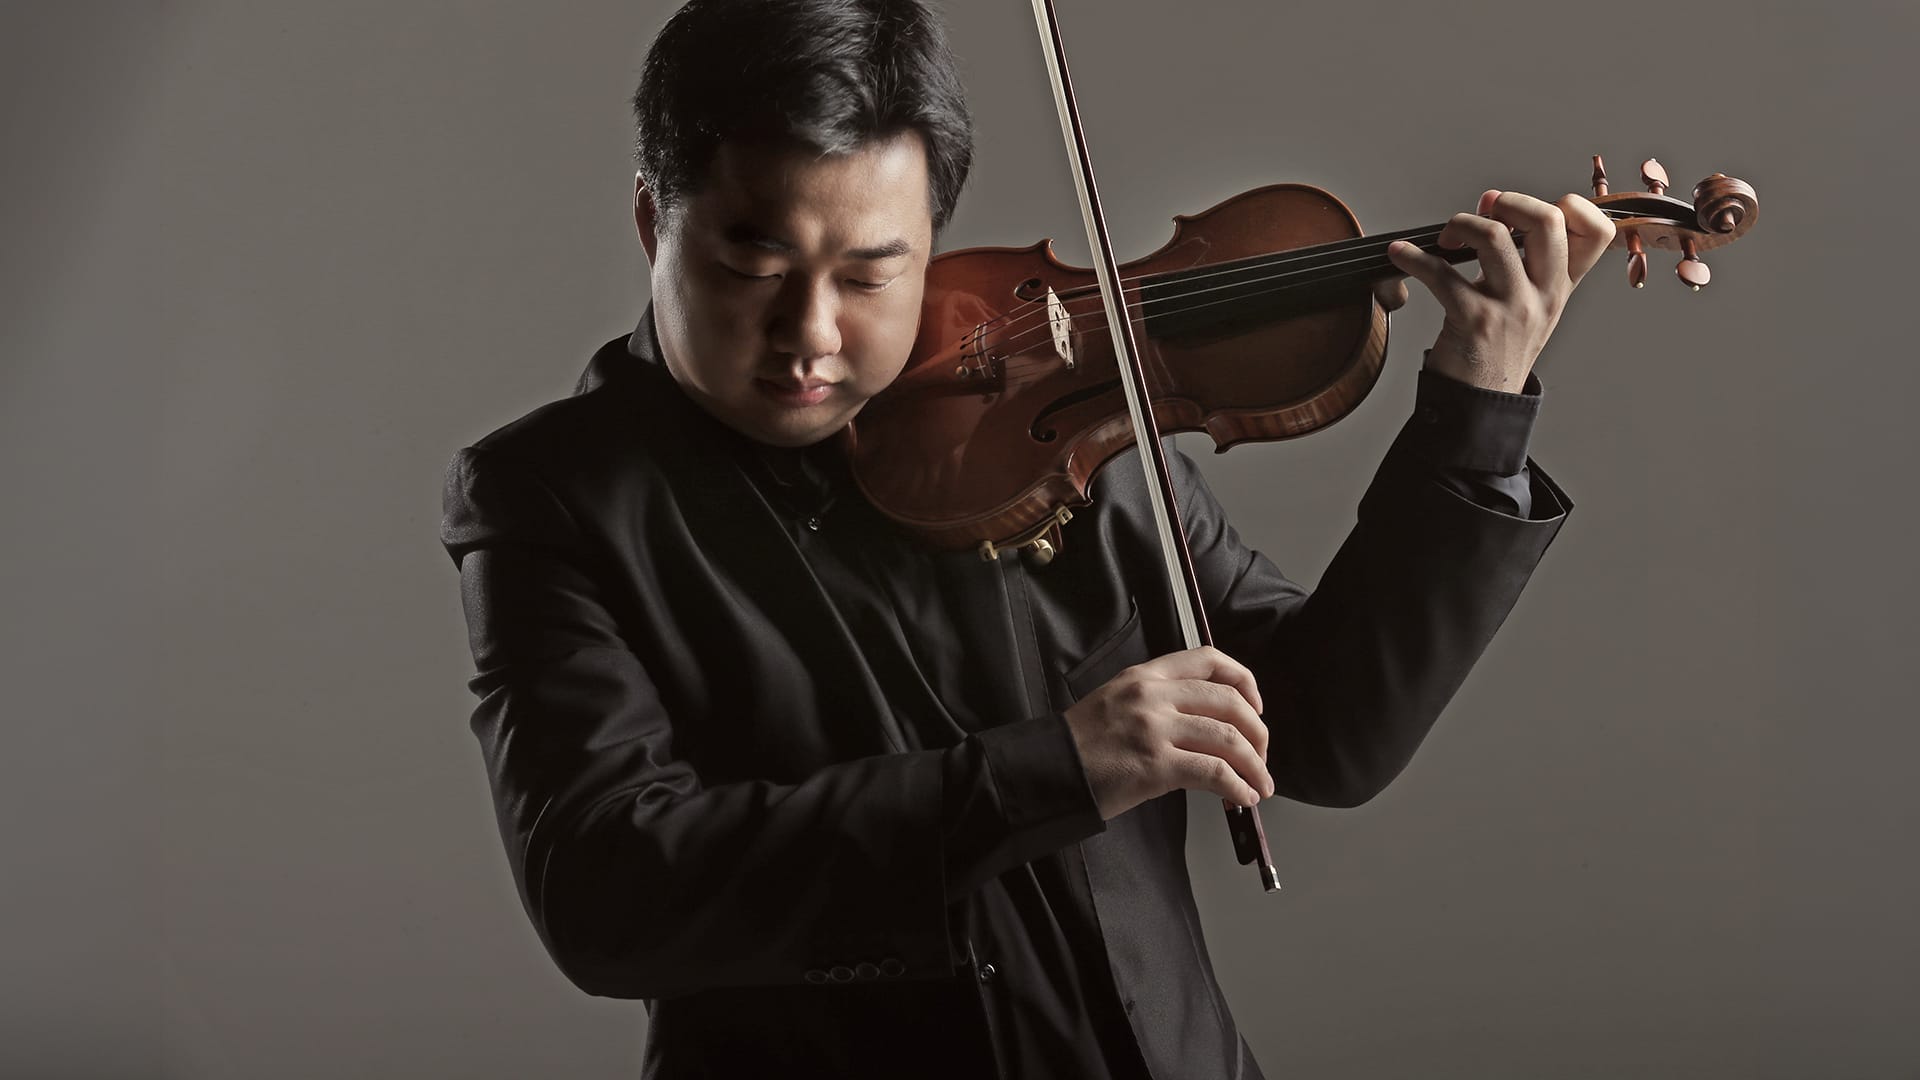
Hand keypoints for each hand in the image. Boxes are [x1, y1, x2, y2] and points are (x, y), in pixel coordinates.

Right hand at [1062, 646, 1273, 820]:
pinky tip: (1242, 799)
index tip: (1255, 707)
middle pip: (1230, 702)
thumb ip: (1159, 701)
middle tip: (1261, 758)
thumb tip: (1208, 726)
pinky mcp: (1155, 765)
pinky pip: (1214, 773)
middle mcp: (1153, 695)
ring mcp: (1154, 729)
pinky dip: (1237, 787)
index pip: (1209, 660)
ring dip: (1254, 766)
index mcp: (1145, 675)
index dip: (1245, 682)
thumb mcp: (1117, 701)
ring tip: (1261, 786)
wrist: (1047, 770)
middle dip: (1258, 734)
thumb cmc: (1081, 744)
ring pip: (1229, 738)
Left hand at [1384, 189, 1615, 391]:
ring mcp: (1512, 308)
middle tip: (1484, 212)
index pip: (1597, 232)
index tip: (1524, 211)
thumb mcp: (1530, 304)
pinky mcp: (1474, 320)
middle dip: (1510, 201)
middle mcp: (1544, 295)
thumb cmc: (1498, 346)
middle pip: (1548, 220)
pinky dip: (1413, 257)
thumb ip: (1524, 259)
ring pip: (1493, 237)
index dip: (1570, 206)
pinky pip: (1441, 273)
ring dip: (1460, 223)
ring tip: (1445, 237)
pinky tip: (1399, 254)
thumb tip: (1492, 204)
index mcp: (1562, 288)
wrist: (1480, 403)